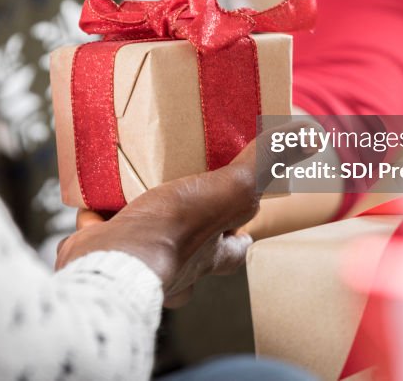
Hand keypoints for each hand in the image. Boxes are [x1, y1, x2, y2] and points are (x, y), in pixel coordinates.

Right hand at [56, 122, 316, 306]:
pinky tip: (91, 196)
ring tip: (129, 185)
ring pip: (140, 239)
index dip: (240, 236)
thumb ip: (265, 163)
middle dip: (182, 224)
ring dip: (137, 216)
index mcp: (210, 254)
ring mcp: (136, 261)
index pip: (235, 248)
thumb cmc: (177, 232)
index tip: (244, 227)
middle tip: (178, 194)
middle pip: (187, 246)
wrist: (113, 262)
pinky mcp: (99, 252)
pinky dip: (96, 217)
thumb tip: (311, 137)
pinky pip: (98, 233)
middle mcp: (176, 265)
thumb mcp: (231, 189)